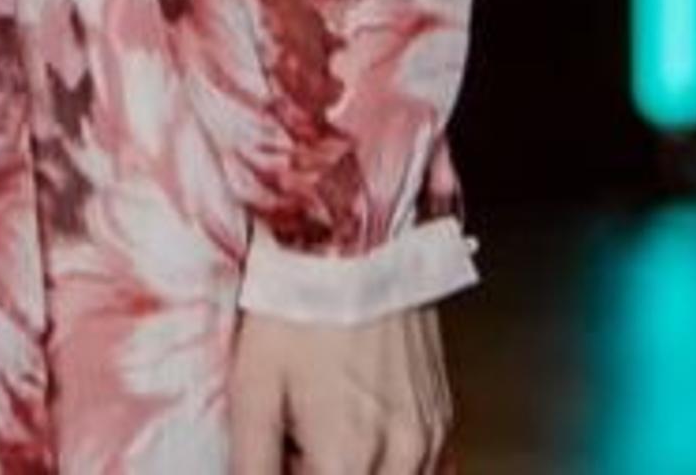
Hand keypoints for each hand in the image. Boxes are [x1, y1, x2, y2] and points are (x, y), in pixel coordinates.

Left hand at [228, 298, 453, 472]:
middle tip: (296, 450)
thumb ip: (253, 457)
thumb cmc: (297, 309)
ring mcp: (428, 438)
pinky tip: (351, 428)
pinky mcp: (442, 416)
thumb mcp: (253, 382)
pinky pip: (421, 467)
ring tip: (318, 435)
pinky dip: (385, 465)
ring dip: (354, 472)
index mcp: (347, 457)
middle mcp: (400, 457)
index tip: (281, 462)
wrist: (357, 244)